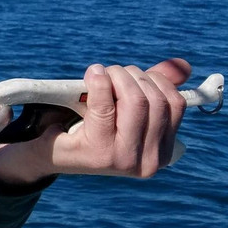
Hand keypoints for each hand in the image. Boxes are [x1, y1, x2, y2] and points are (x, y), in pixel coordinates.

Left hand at [0, 58, 190, 184]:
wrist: (46, 151)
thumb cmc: (87, 124)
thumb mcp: (124, 107)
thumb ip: (153, 87)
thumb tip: (181, 66)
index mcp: (163, 152)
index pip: (175, 104)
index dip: (156, 80)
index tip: (132, 75)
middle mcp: (149, 162)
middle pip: (155, 101)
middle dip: (132, 76)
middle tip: (111, 71)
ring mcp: (125, 161)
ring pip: (135, 101)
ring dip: (116, 76)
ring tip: (99, 74)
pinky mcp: (98, 154)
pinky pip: (105, 107)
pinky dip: (100, 83)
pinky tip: (91, 75)